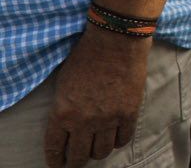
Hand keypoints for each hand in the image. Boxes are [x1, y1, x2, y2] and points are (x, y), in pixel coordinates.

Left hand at [43, 29, 147, 166]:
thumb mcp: (63, 85)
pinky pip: (123, 139)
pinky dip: (118, 141)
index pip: (55, 148)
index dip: (56, 160)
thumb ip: (63, 109)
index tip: (58, 164)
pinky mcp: (129, 112)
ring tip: (97, 147)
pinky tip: (115, 136)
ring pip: (102, 151)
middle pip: (79, 156)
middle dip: (76, 161)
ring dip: (98, 152)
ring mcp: (108, 119)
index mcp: (62, 114)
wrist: (115, 40)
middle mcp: (84, 122)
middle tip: (77, 160)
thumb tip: (66, 127)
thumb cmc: (85, 57)